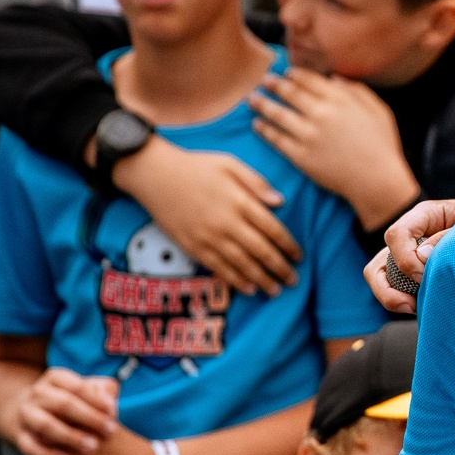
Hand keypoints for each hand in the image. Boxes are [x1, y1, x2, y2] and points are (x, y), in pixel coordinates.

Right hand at [11, 368, 120, 454]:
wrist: (27, 412)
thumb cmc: (67, 401)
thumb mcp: (82, 390)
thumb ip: (101, 390)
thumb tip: (111, 399)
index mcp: (55, 378)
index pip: (78, 386)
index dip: (97, 399)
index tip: (114, 411)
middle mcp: (37, 393)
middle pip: (64, 404)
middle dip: (89, 418)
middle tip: (110, 430)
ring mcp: (26, 414)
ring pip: (46, 425)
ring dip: (70, 437)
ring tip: (92, 447)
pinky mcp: (19, 435)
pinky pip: (31, 447)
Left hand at [40, 421, 158, 454]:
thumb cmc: (131, 450)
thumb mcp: (113, 427)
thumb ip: (94, 419)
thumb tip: (75, 414)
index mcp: (97, 419)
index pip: (62, 411)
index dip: (52, 416)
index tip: (50, 422)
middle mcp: (89, 436)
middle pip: (49, 429)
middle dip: (43, 435)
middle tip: (44, 441)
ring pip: (45, 451)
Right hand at [116, 138, 300, 296]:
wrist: (155, 176)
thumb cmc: (195, 167)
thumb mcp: (230, 163)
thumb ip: (256, 182)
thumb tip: (280, 201)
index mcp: (240, 202)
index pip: (272, 229)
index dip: (288, 245)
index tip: (299, 256)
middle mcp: (227, 223)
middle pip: (260, 251)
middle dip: (280, 268)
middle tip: (293, 280)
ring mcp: (209, 238)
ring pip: (241, 264)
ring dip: (261, 279)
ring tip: (275, 290)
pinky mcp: (193, 247)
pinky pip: (218, 268)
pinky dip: (235, 280)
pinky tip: (248, 288)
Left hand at [251, 70, 420, 230]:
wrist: (376, 180)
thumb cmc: (382, 146)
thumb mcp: (378, 110)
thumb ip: (357, 90)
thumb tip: (335, 79)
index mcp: (340, 100)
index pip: (309, 80)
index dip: (294, 74)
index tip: (286, 73)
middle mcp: (321, 113)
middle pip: (290, 93)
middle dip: (274, 84)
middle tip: (264, 80)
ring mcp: (308, 135)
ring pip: (278, 114)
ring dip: (262, 104)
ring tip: (251, 99)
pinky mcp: (300, 155)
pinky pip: (277, 139)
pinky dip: (265, 130)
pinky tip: (257, 124)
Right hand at [362, 198, 454, 312]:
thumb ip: (449, 237)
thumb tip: (421, 257)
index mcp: (423, 216)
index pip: (397, 235)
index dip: (406, 259)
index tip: (425, 276)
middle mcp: (409, 236)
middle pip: (377, 263)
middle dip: (387, 288)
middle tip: (411, 304)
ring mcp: (407, 255)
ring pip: (379, 279)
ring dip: (391, 298)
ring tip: (415, 308)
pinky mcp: (412, 273)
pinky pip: (395, 289)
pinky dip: (403, 302)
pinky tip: (425, 306)